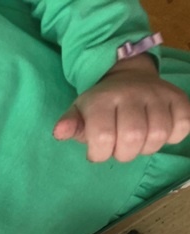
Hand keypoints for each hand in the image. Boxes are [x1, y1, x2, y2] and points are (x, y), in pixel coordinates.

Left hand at [54, 54, 189, 161]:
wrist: (128, 76)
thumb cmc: (99, 105)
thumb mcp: (78, 112)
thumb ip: (70, 124)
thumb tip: (60, 131)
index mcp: (102, 100)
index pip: (103, 137)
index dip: (100, 154)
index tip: (98, 151)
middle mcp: (131, 94)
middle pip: (133, 138)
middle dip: (124, 154)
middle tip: (119, 148)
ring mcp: (157, 94)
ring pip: (159, 134)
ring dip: (147, 148)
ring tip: (137, 142)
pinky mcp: (179, 97)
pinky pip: (183, 125)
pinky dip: (172, 137)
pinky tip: (157, 133)